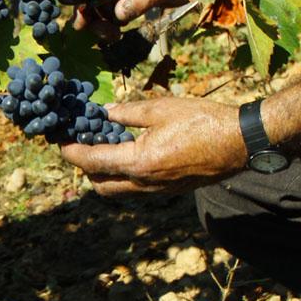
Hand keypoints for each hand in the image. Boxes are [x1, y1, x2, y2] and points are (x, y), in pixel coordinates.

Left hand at [60, 97, 246, 195]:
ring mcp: (157, 191)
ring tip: (103, 148)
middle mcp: (144, 183)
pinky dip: (122, 177)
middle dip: (84, 167)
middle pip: (99, 184)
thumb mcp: (161, 108)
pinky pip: (134, 190)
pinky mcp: (168, 192)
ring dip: (103, 175)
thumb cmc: (204, 121)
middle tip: (81, 144)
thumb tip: (104, 113)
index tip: (59, 141)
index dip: (71, 151)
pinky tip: (127, 155)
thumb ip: (128, 113)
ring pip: (116, 191)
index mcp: (139, 162)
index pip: (91, 162)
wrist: (241, 143)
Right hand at [74, 0, 207, 32]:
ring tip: (113, 37)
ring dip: (105, 20)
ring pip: (106, 1)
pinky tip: (117, 32)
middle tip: (103, 35)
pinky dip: (115, 19)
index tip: (84, 22)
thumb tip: (117, 15)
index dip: (88, 1)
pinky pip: (118, 4)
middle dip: (95, 14)